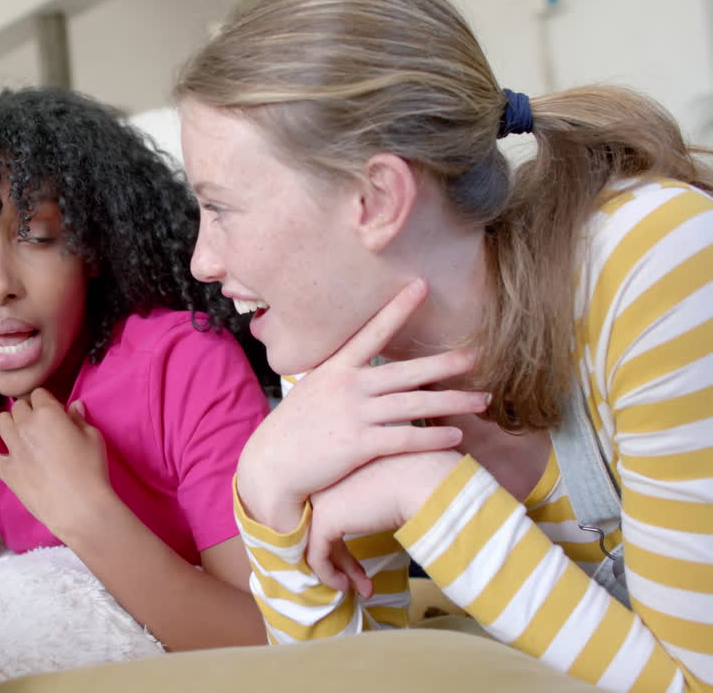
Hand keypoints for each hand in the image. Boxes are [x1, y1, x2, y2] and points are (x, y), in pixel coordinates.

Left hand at [0, 388, 115, 540]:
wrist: (79, 506)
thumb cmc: (91, 469)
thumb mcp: (93, 438)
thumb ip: (79, 419)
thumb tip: (74, 406)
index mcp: (47, 413)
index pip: (39, 393)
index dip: (47, 402)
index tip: (55, 413)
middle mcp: (26, 426)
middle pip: (18, 406)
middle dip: (28, 411)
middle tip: (41, 427)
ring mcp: (13, 449)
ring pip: (1, 422)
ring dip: (11, 426)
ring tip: (24, 438)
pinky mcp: (7, 471)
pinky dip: (1, 459)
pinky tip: (13, 463)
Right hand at [236, 279, 488, 531]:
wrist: (270, 468)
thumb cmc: (292, 431)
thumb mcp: (311, 392)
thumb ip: (338, 377)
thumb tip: (362, 366)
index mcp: (334, 369)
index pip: (371, 332)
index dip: (396, 308)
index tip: (420, 285)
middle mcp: (347, 387)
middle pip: (406, 371)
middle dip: (445, 363)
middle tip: (477, 354)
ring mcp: (353, 415)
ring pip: (414, 405)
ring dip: (453, 402)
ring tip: (482, 400)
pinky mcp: (357, 445)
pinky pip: (405, 439)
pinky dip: (433, 437)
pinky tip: (456, 437)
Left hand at [307, 449, 461, 596]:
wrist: (427, 481)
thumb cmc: (426, 479)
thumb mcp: (398, 484)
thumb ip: (384, 497)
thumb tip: (387, 514)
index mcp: (343, 467)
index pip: (338, 507)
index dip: (351, 535)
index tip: (369, 557)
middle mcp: (327, 480)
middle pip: (328, 526)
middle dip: (345, 558)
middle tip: (365, 580)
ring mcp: (323, 498)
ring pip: (321, 541)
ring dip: (342, 570)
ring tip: (364, 589)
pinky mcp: (325, 518)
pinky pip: (317, 555)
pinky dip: (329, 574)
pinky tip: (346, 587)